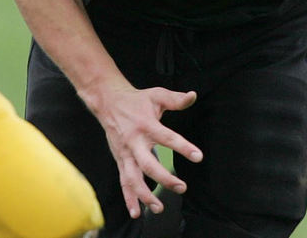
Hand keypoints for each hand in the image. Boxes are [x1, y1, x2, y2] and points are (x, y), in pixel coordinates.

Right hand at [86, 82, 202, 218]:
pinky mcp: (120, 161)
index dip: (183, 147)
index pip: (167, 138)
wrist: (108, 102)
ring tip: (159, 208)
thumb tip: (193, 96)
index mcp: (146, 125)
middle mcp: (134, 142)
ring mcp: (125, 154)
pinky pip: (124, 182)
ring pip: (133, 179)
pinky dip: (129, 198)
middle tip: (181, 187)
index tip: (198, 156)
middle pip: (148, 164)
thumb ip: (176, 99)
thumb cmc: (136, 100)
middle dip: (164, 178)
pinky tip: (136, 212)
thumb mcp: (157, 95)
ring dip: (145, 195)